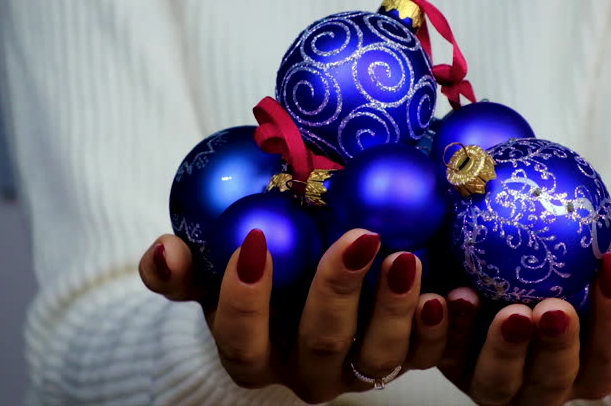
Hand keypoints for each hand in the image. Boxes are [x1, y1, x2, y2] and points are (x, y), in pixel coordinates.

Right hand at [139, 229, 447, 403]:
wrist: (300, 277)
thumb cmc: (256, 270)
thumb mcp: (210, 265)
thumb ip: (181, 266)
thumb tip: (161, 252)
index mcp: (256, 353)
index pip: (242, 342)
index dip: (243, 301)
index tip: (255, 241)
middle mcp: (308, 370)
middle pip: (320, 345)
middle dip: (337, 293)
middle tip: (357, 238)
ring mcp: (359, 367)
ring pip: (378, 357)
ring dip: (396, 311)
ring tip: (407, 259)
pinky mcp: (406, 353)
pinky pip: (428, 354)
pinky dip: (439, 327)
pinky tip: (449, 291)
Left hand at [438, 211, 610, 404]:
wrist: (496, 238)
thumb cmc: (562, 250)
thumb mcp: (600, 241)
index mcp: (583, 363)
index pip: (607, 356)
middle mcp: (536, 380)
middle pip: (551, 382)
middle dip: (556, 347)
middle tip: (553, 308)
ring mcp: (488, 373)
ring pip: (495, 383)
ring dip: (500, 348)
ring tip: (502, 307)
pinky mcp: (443, 355)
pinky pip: (437, 355)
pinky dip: (437, 331)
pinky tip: (439, 298)